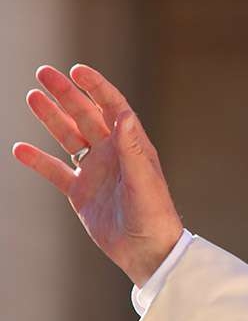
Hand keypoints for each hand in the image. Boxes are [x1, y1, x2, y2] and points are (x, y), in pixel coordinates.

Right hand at [12, 64, 183, 286]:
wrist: (147, 250)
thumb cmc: (154, 215)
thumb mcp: (144, 180)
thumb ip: (132, 148)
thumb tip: (124, 115)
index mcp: (132, 146)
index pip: (113, 107)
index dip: (96, 87)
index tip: (77, 70)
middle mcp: (113, 154)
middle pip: (86, 115)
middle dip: (66, 93)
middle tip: (44, 72)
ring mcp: (95, 171)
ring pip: (69, 137)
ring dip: (51, 117)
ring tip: (32, 96)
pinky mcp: (81, 192)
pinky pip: (55, 171)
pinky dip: (38, 160)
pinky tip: (20, 149)